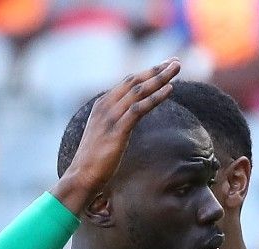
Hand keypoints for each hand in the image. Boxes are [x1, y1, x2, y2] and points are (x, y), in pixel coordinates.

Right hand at [50, 59, 180, 213]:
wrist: (82, 176)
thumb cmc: (95, 160)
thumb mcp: (105, 134)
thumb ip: (116, 122)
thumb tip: (130, 120)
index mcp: (102, 105)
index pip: (127, 83)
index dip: (147, 73)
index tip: (164, 66)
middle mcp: (105, 106)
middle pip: (134, 81)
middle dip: (156, 70)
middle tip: (175, 62)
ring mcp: (111, 117)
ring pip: (138, 91)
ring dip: (159, 78)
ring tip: (176, 69)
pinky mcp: (118, 130)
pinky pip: (139, 108)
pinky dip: (155, 97)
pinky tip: (169, 89)